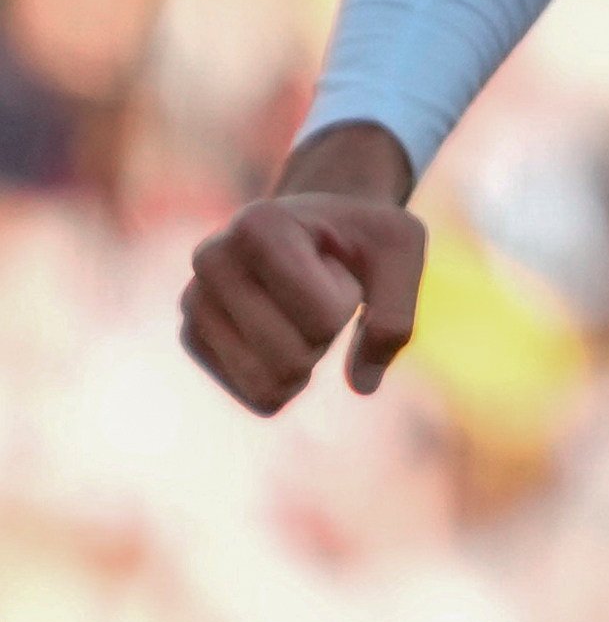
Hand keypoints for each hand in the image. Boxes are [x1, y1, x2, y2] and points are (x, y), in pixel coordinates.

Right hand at [179, 121, 424, 413]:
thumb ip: (394, 316)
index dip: (350, 301)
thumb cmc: (364, 235)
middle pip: (292, 359)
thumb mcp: (403, 250)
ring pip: (270, 386)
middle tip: (321, 289)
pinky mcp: (193, 339)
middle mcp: (212, 260)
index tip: (337, 262)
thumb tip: (362, 386)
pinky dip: (289, 377)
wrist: (322, 225)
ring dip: (307, 359)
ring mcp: (193, 302)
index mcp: (259, 225)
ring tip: (300, 308)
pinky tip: (281, 327)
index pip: (323, 320)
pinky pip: (258, 396)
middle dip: (326, 335)